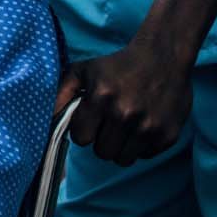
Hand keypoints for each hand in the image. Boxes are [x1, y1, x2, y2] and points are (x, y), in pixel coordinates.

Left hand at [62, 31, 193, 164]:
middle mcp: (125, 114)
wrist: (164, 57)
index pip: (81, 138)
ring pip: (122, 159)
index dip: (83, 131)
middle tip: (108, 125)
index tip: (90, 122)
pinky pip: (145, 155)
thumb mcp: (83, 71)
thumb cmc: (118, 66)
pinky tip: (142, 126)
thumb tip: (48, 119)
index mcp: (101, 98)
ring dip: (120, 147)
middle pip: (102, 152)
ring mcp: (149, 126)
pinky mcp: (168, 135)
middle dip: (101, 140)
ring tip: (124, 128)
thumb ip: (61, 93)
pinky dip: (141, 146)